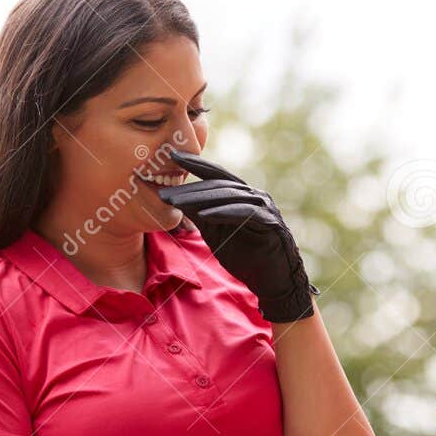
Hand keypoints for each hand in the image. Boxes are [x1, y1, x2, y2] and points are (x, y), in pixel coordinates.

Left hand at [157, 149, 317, 322]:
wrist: (271, 281)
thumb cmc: (244, 255)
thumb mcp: (214, 232)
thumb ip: (199, 215)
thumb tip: (175, 198)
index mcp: (242, 194)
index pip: (215, 175)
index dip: (195, 163)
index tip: (171, 154)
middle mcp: (255, 195)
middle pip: (218, 185)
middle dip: (190, 188)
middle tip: (165, 192)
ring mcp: (265, 207)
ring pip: (229, 196)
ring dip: (201, 199)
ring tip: (176, 202)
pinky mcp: (271, 222)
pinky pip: (244, 213)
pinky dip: (223, 213)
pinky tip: (204, 215)